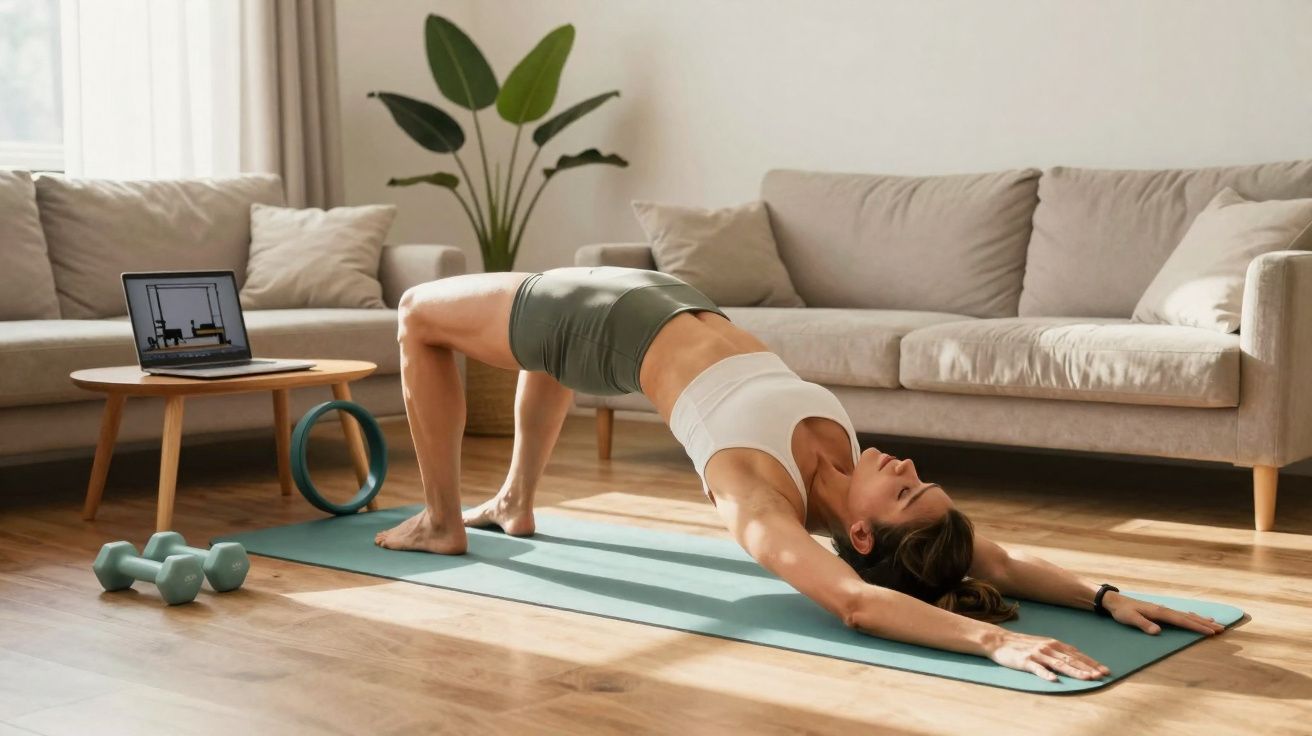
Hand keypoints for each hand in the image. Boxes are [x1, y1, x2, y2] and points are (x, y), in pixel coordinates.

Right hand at [985, 629, 1109, 681]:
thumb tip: (1076, 659)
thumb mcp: (1043, 645)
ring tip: (1087, 678)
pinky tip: (1054, 680)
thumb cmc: (1022, 644)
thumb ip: (1058, 652)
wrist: (999, 640)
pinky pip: (1037, 668)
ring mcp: (1037, 654)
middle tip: (1102, 675)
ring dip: (1074, 671)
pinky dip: (1046, 674)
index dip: (1091, 662)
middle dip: (1088, 668)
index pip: (1077, 654)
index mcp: (1054, 644)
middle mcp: (1048, 647)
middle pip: (1071, 659)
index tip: (1105, 670)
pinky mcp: (1025, 661)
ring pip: (1059, 664)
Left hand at [1102, 592, 1226, 635]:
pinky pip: (1180, 614)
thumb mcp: (1130, 618)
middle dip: (1205, 624)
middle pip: (1188, 617)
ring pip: (1186, 615)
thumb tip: (1158, 632)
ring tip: (1215, 623)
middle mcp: (1165, 609)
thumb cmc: (1122, 611)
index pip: (1182, 620)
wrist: (1116, 601)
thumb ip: (1143, 624)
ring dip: (1201, 620)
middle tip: (1222, 628)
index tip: (1211, 631)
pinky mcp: (1161, 611)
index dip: (1197, 626)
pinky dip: (1191, 617)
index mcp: (1160, 612)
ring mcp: (1164, 609)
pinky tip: (1196, 618)